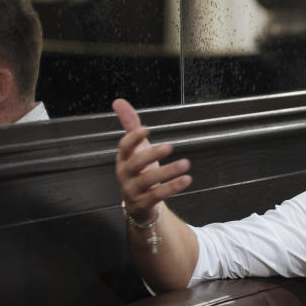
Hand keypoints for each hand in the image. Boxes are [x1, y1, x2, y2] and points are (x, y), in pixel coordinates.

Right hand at [114, 98, 191, 220]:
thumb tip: (119, 102)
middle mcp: (125, 174)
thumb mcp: (136, 148)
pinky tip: (186, 179)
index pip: (124, 146)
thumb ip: (130, 126)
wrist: (139, 204)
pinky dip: (172, 187)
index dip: (134, 138)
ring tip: (186, 164)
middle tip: (169, 146)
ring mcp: (133, 190)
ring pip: (148, 181)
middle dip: (152, 154)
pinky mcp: (143, 203)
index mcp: (124, 158)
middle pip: (135, 163)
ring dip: (168, 172)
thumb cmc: (139, 171)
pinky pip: (157, 195)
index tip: (147, 129)